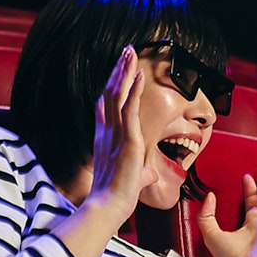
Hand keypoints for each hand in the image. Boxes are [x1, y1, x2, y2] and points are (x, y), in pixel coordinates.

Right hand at [85, 46, 158, 226]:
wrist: (109, 206)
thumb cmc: (119, 195)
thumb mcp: (134, 178)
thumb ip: (142, 172)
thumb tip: (149, 174)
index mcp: (106, 137)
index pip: (107, 104)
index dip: (113, 84)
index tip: (119, 69)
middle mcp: (107, 130)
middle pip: (110, 92)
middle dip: (118, 69)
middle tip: (127, 50)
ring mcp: (115, 133)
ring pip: (117, 94)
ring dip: (124, 71)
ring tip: (131, 51)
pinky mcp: (127, 139)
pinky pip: (129, 108)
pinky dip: (134, 89)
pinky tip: (139, 74)